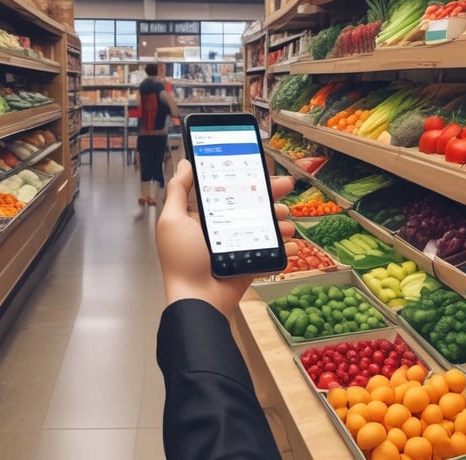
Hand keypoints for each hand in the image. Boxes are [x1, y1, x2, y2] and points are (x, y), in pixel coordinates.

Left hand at [156, 159, 294, 318]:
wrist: (198, 300)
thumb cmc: (182, 261)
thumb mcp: (173, 220)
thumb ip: (178, 191)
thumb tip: (185, 164)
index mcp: (203, 217)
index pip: (228, 191)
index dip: (244, 179)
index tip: (260, 169)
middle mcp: (222, 229)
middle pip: (251, 206)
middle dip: (270, 196)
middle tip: (286, 186)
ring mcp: (238, 247)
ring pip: (265, 228)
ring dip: (280, 221)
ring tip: (287, 220)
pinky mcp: (250, 264)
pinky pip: (272, 252)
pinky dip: (285, 248)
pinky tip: (291, 243)